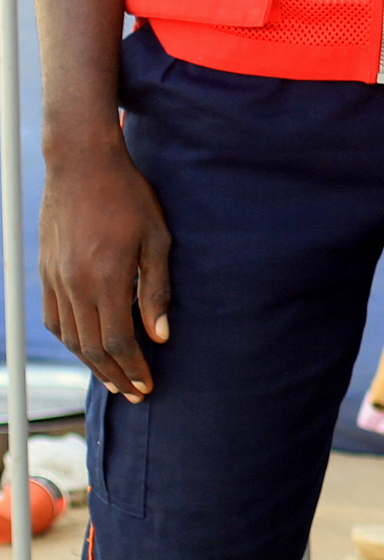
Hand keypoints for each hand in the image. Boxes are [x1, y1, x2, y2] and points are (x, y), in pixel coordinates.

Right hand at [40, 138, 169, 400]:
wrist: (82, 166)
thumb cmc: (130, 197)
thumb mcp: (157, 239)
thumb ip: (157, 289)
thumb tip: (160, 336)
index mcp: (106, 279)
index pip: (118, 340)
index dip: (133, 367)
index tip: (148, 386)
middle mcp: (75, 286)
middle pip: (93, 346)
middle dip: (116, 374)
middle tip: (135, 393)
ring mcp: (56, 280)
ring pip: (71, 337)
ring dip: (93, 362)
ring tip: (115, 378)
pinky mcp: (46, 273)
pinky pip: (55, 318)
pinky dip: (71, 340)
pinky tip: (87, 347)